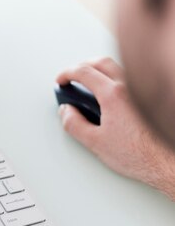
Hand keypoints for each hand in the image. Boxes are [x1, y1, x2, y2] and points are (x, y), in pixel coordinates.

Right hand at [57, 58, 174, 199]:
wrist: (166, 162)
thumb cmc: (139, 155)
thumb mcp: (95, 143)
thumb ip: (74, 124)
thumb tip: (66, 112)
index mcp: (114, 95)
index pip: (85, 72)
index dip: (67, 74)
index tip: (61, 80)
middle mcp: (131, 87)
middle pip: (102, 63)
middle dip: (82, 66)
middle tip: (72, 77)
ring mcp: (143, 91)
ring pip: (118, 69)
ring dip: (100, 71)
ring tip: (89, 84)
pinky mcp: (151, 99)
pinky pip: (129, 79)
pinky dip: (114, 79)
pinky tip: (110, 93)